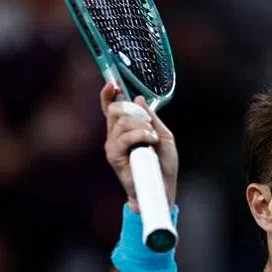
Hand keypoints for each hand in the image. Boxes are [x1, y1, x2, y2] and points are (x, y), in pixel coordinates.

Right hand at [101, 82, 177, 211]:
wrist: (162, 188)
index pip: (110, 107)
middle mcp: (115, 135)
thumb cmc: (163, 164)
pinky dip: (141, 135)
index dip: (108, 94)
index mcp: (124, 128)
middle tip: (149, 124)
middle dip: (135, 112)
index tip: (113, 84)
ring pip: (123, 122)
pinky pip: (125, 137)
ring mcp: (113, 145)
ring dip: (143, 126)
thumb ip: (151, 117)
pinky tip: (150, 141)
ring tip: (153, 139)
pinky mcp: (114, 156)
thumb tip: (138, 99)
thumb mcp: (163, 135)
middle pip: (115, 109)